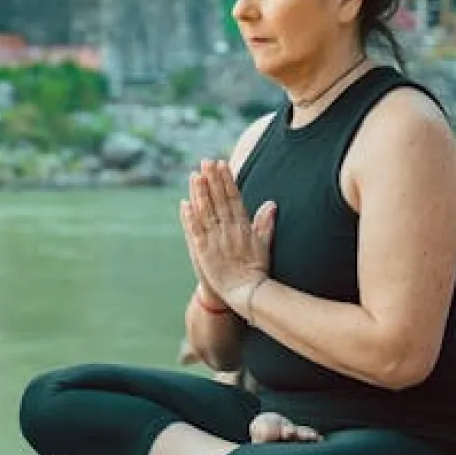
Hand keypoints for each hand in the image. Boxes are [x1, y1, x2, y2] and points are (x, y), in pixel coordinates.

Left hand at [181, 158, 275, 313]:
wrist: (246, 293)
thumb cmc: (256, 270)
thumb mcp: (264, 245)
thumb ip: (265, 223)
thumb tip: (271, 203)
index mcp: (243, 227)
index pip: (234, 198)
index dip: (227, 180)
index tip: (221, 164)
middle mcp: (229, 230)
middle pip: (219, 200)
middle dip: (213, 180)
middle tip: (206, 161)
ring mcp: (215, 240)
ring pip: (206, 212)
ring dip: (200, 193)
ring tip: (195, 175)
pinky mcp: (203, 251)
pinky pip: (195, 231)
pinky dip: (190, 217)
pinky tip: (185, 203)